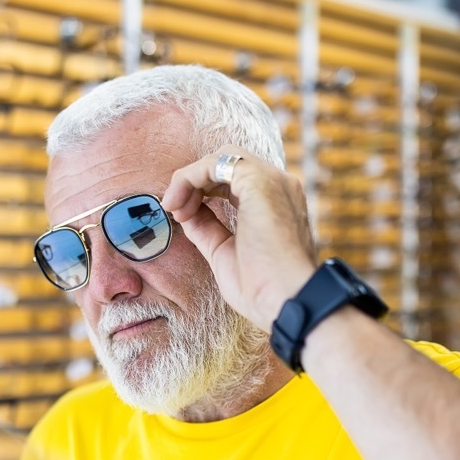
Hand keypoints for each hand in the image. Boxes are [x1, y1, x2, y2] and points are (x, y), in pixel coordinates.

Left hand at [161, 149, 318, 329]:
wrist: (287, 301)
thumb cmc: (262, 289)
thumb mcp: (224, 252)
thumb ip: (207, 228)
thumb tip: (185, 212)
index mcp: (274, 203)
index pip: (233, 181)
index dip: (202, 193)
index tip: (182, 217)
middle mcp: (277, 186)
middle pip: (226, 164)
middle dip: (194, 183)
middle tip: (174, 210)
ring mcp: (271, 180)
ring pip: (220, 158)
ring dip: (188, 179)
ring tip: (173, 206)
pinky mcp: (259, 180)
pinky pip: (214, 163)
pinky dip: (189, 177)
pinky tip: (178, 203)